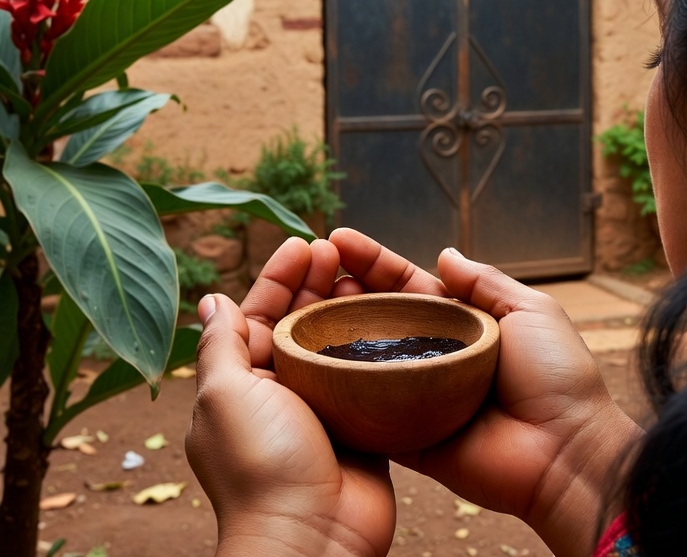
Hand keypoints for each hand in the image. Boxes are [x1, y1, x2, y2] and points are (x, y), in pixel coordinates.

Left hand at [186, 236, 396, 556]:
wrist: (314, 538)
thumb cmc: (261, 467)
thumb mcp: (226, 396)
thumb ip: (221, 346)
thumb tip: (210, 301)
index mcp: (241, 382)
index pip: (257, 313)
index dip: (278, 277)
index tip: (303, 243)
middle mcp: (280, 389)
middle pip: (299, 320)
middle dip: (316, 281)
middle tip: (337, 247)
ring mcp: (322, 404)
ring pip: (336, 339)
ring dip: (347, 303)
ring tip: (364, 269)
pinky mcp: (359, 419)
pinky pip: (367, 369)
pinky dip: (376, 340)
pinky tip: (391, 313)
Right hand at [330, 229, 642, 556]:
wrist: (565, 451)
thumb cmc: (556, 376)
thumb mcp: (529, 311)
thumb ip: (484, 282)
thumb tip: (442, 253)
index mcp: (463, 323)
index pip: (407, 285)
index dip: (374, 261)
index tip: (338, 238)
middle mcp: (434, 355)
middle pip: (378, 316)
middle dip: (344, 289)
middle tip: (310, 265)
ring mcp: (416, 395)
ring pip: (364, 359)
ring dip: (332, 331)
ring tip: (299, 302)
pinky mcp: (406, 436)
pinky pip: (365, 411)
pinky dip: (337, 389)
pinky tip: (305, 363)